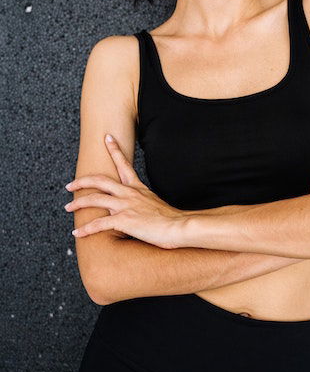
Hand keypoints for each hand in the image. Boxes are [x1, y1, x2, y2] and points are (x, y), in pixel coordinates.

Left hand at [64, 134, 185, 246]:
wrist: (179, 226)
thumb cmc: (171, 220)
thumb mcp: (155, 205)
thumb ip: (144, 204)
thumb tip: (137, 210)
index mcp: (137, 188)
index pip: (124, 164)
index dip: (114, 150)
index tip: (107, 138)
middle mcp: (129, 193)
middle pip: (100, 180)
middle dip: (82, 182)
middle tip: (70, 185)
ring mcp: (125, 205)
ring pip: (94, 199)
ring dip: (78, 203)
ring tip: (68, 208)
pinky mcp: (123, 220)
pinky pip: (98, 223)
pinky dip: (86, 229)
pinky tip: (77, 233)